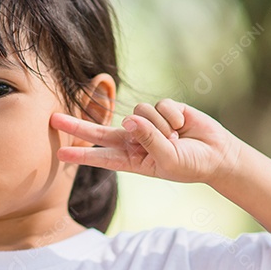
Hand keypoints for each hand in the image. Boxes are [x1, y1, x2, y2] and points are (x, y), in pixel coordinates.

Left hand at [50, 99, 243, 184]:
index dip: (81, 155)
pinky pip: (159, 105)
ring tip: (176, 138)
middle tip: (53, 119)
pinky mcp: (161, 108)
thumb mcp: (167, 160)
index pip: (102, 156)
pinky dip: (172, 116)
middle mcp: (134, 139)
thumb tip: (130, 118)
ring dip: (160, 126)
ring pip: (139, 113)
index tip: (60, 154)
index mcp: (132, 159)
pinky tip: (182, 125)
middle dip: (77, 124)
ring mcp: (146, 122)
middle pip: (101, 130)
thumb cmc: (191, 165)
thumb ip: (148, 140)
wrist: (217, 154)